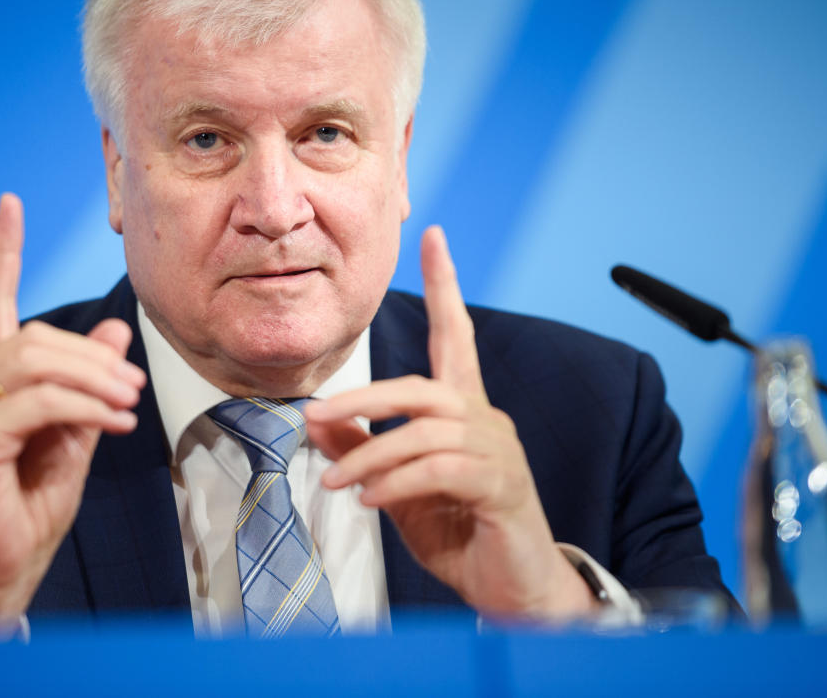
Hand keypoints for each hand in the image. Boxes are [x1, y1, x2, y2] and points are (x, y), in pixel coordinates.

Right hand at [0, 194, 145, 638]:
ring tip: (128, 403)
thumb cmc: (28, 507)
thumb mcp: (75, 435)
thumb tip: (114, 329)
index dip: (0, 251)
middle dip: (93, 353)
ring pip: (36, 358)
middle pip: (35, 332)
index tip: (9, 203)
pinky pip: (38, 400)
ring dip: (94, 377)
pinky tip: (116, 425)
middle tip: (133, 385)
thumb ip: (90, 384)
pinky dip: (85, 407)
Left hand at [305, 226, 593, 621]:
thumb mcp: (397, 488)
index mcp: (464, 412)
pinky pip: (440, 470)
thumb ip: (364, 449)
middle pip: (423, 387)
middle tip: (313, 416)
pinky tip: (369, 500)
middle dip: (364, 397)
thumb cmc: (459, 532)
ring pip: (425, 432)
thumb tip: (319, 420)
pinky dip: (397, 483)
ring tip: (334, 482)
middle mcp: (486, 420)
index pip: (456, 335)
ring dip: (370, 455)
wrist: (512, 590)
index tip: (433, 236)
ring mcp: (498, 453)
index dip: (445, 285)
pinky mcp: (502, 488)